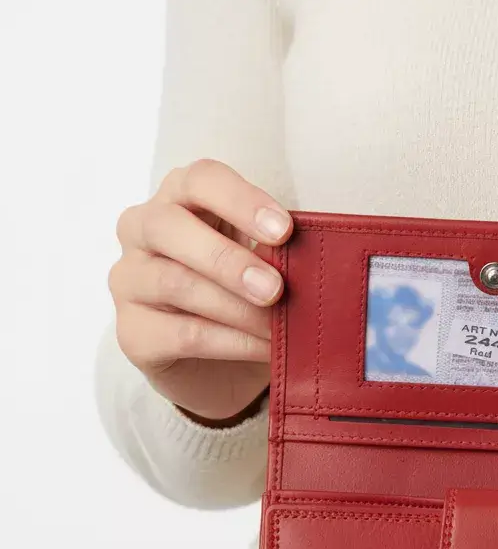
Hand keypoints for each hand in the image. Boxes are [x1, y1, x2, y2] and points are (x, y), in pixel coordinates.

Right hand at [108, 159, 292, 423]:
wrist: (223, 369)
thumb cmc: (247, 299)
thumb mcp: (264, 265)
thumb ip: (277, 252)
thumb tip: (315, 257)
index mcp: (181, 199)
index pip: (200, 179)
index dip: (241, 200)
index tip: (285, 230)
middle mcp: (143, 230)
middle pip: (170, 226)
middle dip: (227, 259)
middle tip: (275, 288)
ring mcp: (130, 281)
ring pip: (175, 283)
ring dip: (236, 308)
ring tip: (278, 328)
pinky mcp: (133, 332)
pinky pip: (182, 333)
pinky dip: (231, 343)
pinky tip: (264, 349)